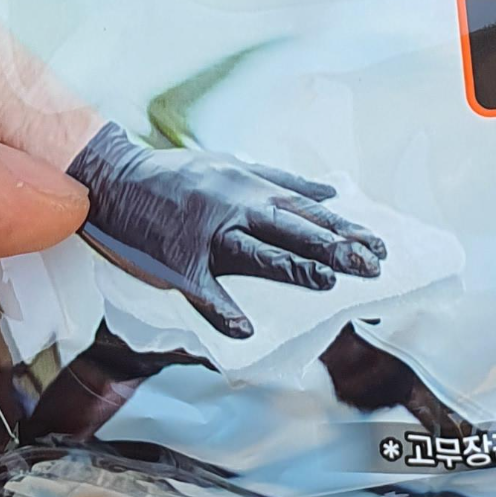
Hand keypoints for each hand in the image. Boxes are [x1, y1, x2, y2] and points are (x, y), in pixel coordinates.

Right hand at [66, 124, 386, 338]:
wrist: (116, 178)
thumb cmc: (179, 174)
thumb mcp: (234, 165)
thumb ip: (284, 180)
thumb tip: (333, 190)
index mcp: (252, 187)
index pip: (309, 210)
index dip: (346, 228)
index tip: (380, 245)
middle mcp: (235, 207)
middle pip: (293, 229)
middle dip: (335, 247)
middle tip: (373, 265)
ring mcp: (206, 235)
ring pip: (256, 253)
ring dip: (293, 268)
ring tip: (327, 283)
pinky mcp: (177, 261)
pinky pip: (203, 289)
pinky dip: (222, 309)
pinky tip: (244, 331)